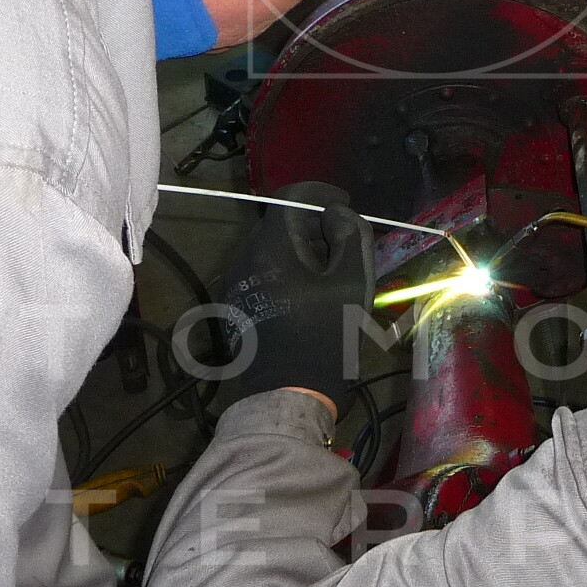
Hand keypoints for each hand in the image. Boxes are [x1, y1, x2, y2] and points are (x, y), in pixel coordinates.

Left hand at [216, 181, 373, 408]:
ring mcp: (236, 283)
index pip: (291, 198)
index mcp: (271, 246)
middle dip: (313, 226)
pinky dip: (286, 271)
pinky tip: (307, 295)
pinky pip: (263, 272)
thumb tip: (335, 214)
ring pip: (270, 249)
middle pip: (279, 224)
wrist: (289, 393)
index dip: (320, 194)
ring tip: (329, 274)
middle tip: (344, 245)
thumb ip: (349, 236)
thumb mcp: (350, 282)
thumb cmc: (325, 335)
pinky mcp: (236, 305)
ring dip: (300, 250)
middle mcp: (245, 257)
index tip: (344, 204)